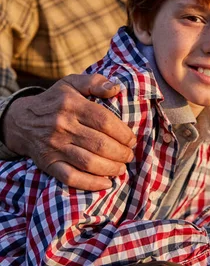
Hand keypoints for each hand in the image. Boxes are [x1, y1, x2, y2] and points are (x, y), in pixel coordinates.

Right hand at [3, 74, 135, 190]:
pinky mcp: (48, 163)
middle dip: (121, 152)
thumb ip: (94, 82)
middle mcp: (62, 125)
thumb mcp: (71, 83)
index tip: (131, 139)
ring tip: (121, 167)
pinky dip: (91, 183)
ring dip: (111, 168)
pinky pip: (71, 177)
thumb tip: (115, 88)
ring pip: (88, 162)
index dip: (123, 133)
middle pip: (100, 144)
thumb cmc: (54, 102)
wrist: (20, 121)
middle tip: (129, 155)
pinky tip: (106, 183)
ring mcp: (54, 146)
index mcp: (71, 104)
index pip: (104, 121)